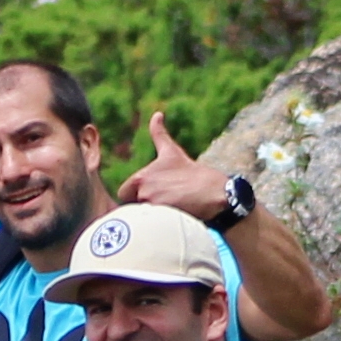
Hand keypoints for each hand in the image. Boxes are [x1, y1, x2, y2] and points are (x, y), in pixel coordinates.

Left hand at [119, 107, 234, 224]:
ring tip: (172, 210)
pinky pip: (153, 226)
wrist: (216, 193)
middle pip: (133, 207)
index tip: (153, 193)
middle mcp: (144, 191)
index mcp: (142, 177)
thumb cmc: (193, 173)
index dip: (136, 195)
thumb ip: (159, 133)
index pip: (124, 193)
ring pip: (144, 217)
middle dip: (144, 206)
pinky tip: (175, 218)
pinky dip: (161, 224)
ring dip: (154, 215)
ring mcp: (154, 206)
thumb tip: (156, 114)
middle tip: (165, 203)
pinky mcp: (164, 218)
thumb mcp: (172, 152)